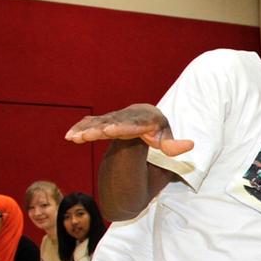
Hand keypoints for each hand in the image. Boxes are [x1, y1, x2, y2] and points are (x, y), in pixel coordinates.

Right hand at [65, 103, 193, 155]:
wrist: (146, 115)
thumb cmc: (158, 131)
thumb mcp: (167, 139)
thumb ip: (174, 145)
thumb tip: (190, 145)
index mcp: (143, 121)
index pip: (131, 124)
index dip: (119, 127)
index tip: (109, 130)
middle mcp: (127, 116)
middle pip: (111, 122)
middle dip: (98, 128)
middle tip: (87, 135)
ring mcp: (114, 117)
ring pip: (98, 122)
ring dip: (85, 130)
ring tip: (73, 138)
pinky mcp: (104, 121)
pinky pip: (91, 123)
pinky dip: (80, 128)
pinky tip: (69, 137)